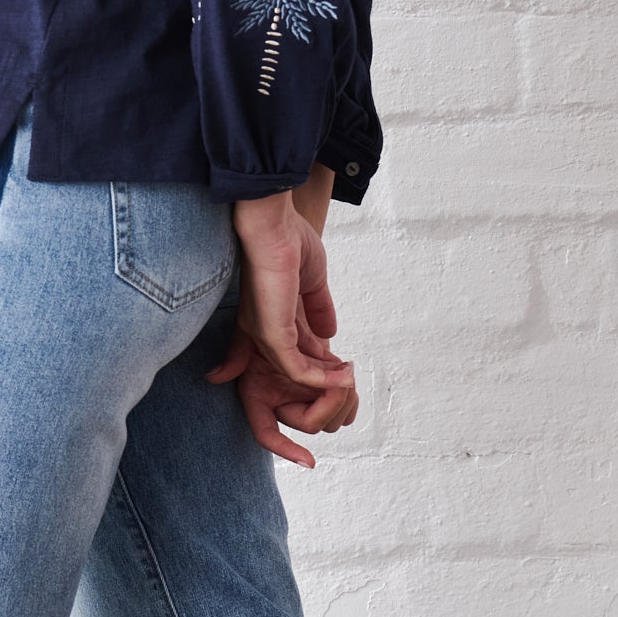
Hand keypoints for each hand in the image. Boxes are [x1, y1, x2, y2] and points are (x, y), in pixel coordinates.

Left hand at [206, 187, 356, 467]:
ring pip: (299, 379)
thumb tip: (332, 335)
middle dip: (326, 394)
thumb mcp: (310, 283)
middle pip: (295, 378)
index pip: (294, 361)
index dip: (320, 378)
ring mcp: (266, 335)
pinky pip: (298, 369)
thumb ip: (318, 311)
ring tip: (354, 388)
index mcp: (271, 321)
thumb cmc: (288, 240)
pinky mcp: (272, 333)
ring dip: (330, 387)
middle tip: (353, 397)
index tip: (345, 385)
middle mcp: (263, 333)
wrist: (274, 219)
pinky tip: (345, 380)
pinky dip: (323, 379)